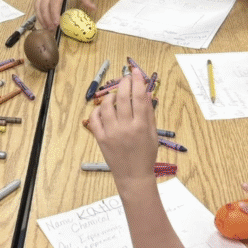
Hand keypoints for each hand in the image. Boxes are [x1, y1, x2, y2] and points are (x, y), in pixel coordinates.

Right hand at [34, 0, 95, 30]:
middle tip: (52, 29)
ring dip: (40, 17)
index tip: (56, 24)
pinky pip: (36, 2)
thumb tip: (93, 8)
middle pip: (44, 6)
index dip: (54, 14)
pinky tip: (42, 18)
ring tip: (46, 27)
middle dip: (47, 19)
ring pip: (38, 5)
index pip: (54, 2)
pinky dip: (37, 12)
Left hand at [86, 68, 157, 186]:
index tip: (136, 71)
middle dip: (124, 83)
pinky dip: (97, 110)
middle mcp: (125, 128)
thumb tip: (146, 92)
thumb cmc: (146, 155)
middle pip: (123, 98)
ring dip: (111, 96)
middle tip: (126, 78)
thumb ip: (148, 113)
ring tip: (115, 94)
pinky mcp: (100, 138)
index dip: (137, 81)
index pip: (139, 97)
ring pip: (106, 106)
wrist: (133, 176)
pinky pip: (94, 119)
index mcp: (141, 126)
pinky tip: (104, 108)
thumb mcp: (153, 134)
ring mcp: (111, 133)